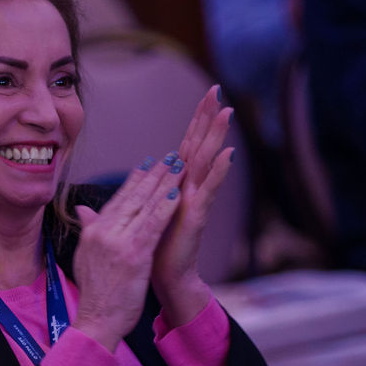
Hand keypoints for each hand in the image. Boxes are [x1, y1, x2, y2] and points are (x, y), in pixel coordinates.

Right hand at [71, 151, 182, 350]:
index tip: (149, 163)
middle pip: (133, 196)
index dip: (136, 178)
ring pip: (145, 205)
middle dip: (154, 174)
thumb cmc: (96, 292)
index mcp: (93, 231)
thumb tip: (83, 210)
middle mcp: (103, 232)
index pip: (118, 198)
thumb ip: (89, 229)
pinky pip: (153, 224)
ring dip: (164, 183)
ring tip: (179, 166)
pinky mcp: (134, 254)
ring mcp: (118, 242)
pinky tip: (177, 193)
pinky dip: (165, 207)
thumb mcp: (86, 255)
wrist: (97, 319)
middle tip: (170, 156)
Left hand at [151, 85, 232, 327]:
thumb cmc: (154, 246)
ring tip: (228, 112)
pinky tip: (229, 154)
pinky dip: (219, 172)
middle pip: (200, 144)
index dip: (196, 119)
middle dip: (208, 117)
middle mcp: (190, 187)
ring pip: (208, 162)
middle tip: (217, 89)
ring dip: (217, 137)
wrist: (164, 276)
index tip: (206, 94)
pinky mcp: (197, 215)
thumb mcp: (141, 213)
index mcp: (177, 184)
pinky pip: (210, 190)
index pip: (187, 144)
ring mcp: (196, 200)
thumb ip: (136, 193)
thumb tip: (138, 171)